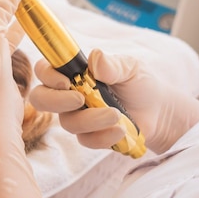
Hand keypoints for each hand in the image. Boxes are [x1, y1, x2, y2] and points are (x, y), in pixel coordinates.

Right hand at [30, 49, 198, 153]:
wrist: (158, 110)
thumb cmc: (139, 83)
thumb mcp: (130, 68)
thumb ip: (112, 64)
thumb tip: (96, 57)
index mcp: (73, 73)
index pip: (44, 71)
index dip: (47, 76)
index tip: (66, 81)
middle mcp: (67, 95)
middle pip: (40, 99)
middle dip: (56, 101)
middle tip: (80, 99)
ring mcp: (76, 117)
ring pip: (67, 123)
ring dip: (91, 119)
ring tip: (117, 115)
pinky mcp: (88, 136)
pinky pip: (86, 140)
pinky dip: (103, 136)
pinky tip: (121, 130)